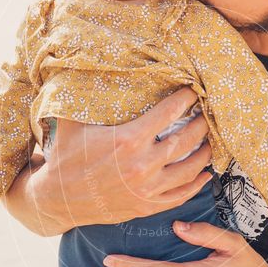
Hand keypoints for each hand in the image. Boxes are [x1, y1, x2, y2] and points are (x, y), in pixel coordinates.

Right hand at [5, 88, 212, 234]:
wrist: (57, 199)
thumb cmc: (65, 156)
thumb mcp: (70, 121)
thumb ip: (82, 93)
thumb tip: (81, 60)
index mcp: (128, 140)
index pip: (168, 113)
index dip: (185, 99)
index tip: (193, 91)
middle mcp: (142, 165)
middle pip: (186, 139)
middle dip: (201, 124)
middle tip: (208, 114)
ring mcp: (147, 189)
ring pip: (189, 169)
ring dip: (204, 153)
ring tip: (210, 141)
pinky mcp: (147, 206)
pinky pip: (181, 195)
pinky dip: (196, 184)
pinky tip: (204, 175)